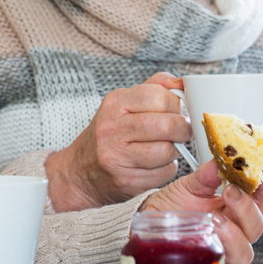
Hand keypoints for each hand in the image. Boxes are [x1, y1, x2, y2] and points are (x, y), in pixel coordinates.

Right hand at [45, 73, 191, 210]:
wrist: (80, 172)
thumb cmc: (109, 135)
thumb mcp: (123, 104)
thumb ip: (154, 88)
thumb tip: (182, 83)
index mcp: (114, 103)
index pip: (160, 97)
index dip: (177, 106)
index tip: (177, 112)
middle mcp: (112, 128)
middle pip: (167, 125)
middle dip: (182, 129)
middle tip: (180, 132)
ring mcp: (117, 156)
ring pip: (168, 151)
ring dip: (174, 151)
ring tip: (163, 148)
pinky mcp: (126, 180)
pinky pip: (164, 173)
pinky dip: (166, 169)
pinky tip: (154, 165)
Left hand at [138, 159, 262, 263]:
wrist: (152, 220)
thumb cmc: (173, 204)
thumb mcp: (189, 185)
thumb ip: (206, 175)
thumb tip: (220, 161)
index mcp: (235, 207)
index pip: (262, 198)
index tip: (262, 169)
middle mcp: (234, 229)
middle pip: (257, 225)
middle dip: (248, 208)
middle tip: (231, 191)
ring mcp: (223, 247)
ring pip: (245, 250)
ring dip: (234, 233)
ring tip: (216, 218)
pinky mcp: (209, 259)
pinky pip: (224, 262)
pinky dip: (220, 247)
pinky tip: (209, 233)